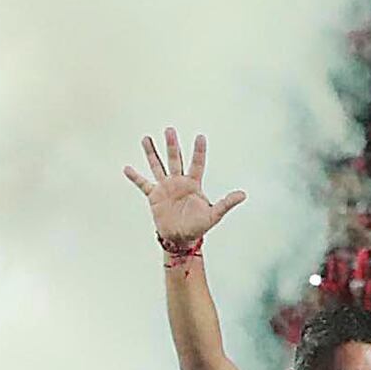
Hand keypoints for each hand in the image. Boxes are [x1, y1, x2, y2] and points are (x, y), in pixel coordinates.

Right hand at [129, 127, 239, 254]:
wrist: (181, 239)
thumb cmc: (198, 227)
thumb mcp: (214, 215)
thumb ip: (226, 203)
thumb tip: (243, 195)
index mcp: (193, 184)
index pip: (197, 163)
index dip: (199, 151)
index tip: (200, 137)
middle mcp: (179, 182)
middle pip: (175, 159)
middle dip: (172, 145)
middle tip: (169, 130)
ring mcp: (165, 187)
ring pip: (158, 166)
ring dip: (152, 153)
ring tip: (146, 138)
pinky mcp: (154, 196)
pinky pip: (143, 184)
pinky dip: (135, 177)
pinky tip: (127, 168)